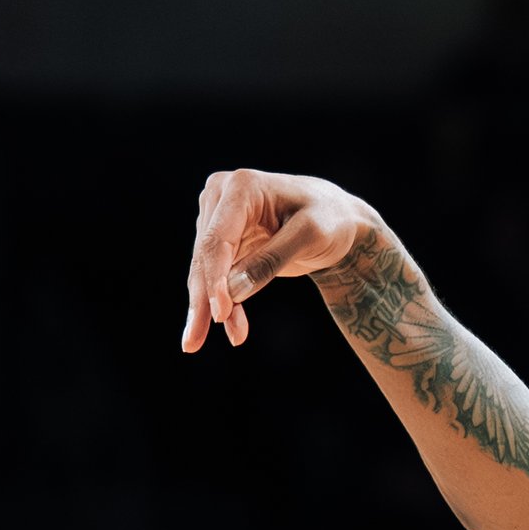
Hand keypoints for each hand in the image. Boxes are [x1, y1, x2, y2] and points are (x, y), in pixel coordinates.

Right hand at [184, 168, 377, 352]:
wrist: (334, 217)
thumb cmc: (327, 219)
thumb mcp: (308, 236)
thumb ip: (271, 260)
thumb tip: (234, 291)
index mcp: (241, 186)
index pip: (218, 238)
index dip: (216, 279)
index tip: (219, 314)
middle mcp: (221, 196)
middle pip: (205, 256)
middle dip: (203, 301)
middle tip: (194, 342)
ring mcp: (218, 217)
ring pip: (204, 270)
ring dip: (206, 308)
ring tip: (196, 343)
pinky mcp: (224, 239)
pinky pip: (216, 276)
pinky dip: (220, 304)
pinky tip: (229, 328)